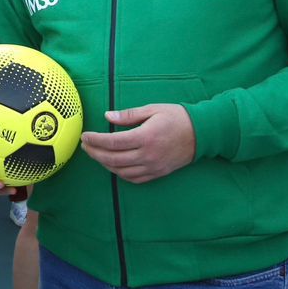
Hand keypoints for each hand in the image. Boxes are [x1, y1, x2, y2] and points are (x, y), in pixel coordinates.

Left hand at [81, 104, 196, 183]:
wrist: (202, 134)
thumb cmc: (176, 118)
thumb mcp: (153, 109)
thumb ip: (128, 115)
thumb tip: (107, 116)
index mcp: (145, 137)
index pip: (112, 142)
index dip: (95, 140)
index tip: (85, 136)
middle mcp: (148, 155)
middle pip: (113, 159)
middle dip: (95, 153)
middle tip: (85, 145)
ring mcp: (153, 167)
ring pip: (121, 171)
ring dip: (104, 164)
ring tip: (95, 153)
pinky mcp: (157, 173)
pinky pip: (133, 178)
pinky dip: (119, 173)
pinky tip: (112, 165)